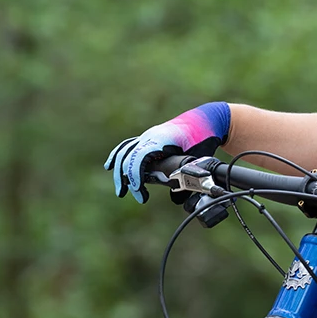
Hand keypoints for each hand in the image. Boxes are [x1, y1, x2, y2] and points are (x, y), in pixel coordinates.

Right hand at [105, 101, 230, 203]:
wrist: (206, 120)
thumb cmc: (203, 138)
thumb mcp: (198, 157)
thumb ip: (186, 175)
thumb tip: (176, 197)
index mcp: (161, 139)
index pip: (139, 157)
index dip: (135, 174)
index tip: (138, 189)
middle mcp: (151, 136)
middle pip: (128, 156)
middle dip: (126, 178)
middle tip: (135, 196)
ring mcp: (148, 135)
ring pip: (125, 151)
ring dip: (120, 171)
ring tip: (121, 190)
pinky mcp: (149, 138)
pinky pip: (128, 146)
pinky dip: (118, 156)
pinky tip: (110, 166)